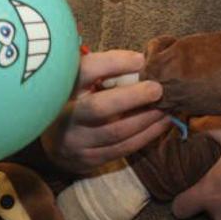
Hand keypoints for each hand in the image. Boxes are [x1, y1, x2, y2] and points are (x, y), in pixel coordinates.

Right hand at [41, 49, 169, 173]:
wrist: (53, 143)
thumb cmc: (76, 101)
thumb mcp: (81, 81)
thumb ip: (104, 71)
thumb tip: (143, 63)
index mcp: (63, 87)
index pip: (86, 70)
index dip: (115, 63)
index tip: (140, 60)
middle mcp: (67, 115)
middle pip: (100, 107)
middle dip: (134, 97)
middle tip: (158, 89)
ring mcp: (77, 141)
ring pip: (117, 132)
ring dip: (147, 118)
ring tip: (167, 107)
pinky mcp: (89, 159)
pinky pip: (123, 148)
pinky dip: (147, 135)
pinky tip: (162, 124)